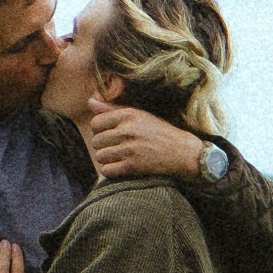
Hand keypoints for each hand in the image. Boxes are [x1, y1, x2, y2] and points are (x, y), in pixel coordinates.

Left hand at [86, 102, 206, 181]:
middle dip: (103, 146)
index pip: (95, 123)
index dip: (100, 131)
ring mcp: (130, 149)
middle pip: (96, 141)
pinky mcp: (133, 166)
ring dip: (107, 159)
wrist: (183, 152)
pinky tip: (120, 167)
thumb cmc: (160, 132)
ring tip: (119, 157)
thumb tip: (89, 101)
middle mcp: (127, 130)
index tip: (110, 134)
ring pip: (100, 156)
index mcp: (128, 115)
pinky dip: (111, 170)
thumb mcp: (139, 115)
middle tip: (116, 147)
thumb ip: (113, 109)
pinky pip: (106, 170)